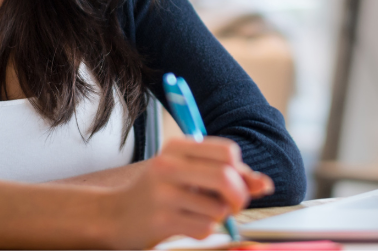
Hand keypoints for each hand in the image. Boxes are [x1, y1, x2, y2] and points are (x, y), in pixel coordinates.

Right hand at [101, 137, 274, 248]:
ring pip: (219, 208)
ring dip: (220, 217)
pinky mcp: (161, 221)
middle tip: (235, 205)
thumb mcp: (186, 173)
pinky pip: (205, 228)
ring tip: (201, 214)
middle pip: (227, 178)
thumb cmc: (157, 192)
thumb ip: (225, 174)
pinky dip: (205, 230)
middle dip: (240, 196)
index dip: (241, 171)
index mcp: (177, 148)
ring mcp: (164, 194)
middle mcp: (169, 167)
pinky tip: (187, 224)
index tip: (237, 182)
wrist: (114, 215)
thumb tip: (264, 184)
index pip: (227, 152)